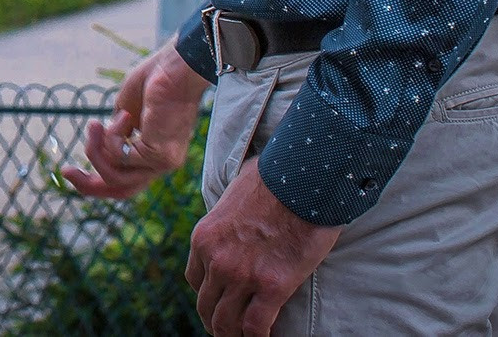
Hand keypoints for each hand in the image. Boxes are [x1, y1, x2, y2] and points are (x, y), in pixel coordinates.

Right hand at [60, 37, 209, 198]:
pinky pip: (120, 157)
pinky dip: (113, 135)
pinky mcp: (160, 157)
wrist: (176, 67)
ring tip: (95, 125)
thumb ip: (116, 133)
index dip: (95, 179)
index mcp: (154, 153)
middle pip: (120, 190)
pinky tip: (125, 115)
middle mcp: (160, 163)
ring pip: (115, 176)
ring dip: (96, 151)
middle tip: (66, 170)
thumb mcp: (126, 111)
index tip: (68, 170)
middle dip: (88, 184)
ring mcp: (163, 163)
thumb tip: (101, 148)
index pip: (125, 180)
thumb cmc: (154, 80)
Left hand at [185, 159, 341, 336]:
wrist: (302, 178)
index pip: (195, 280)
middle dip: (216, 323)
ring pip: (227, 322)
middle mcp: (217, 260)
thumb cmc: (274, 179)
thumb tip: (237, 211)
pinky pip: (256, 326)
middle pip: (206, 306)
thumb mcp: (233, 194)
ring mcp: (242, 275)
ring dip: (233, 335)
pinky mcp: (272, 286)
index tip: (220, 302)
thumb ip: (227, 214)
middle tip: (229, 331)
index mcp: (205, 238)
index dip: (207, 296)